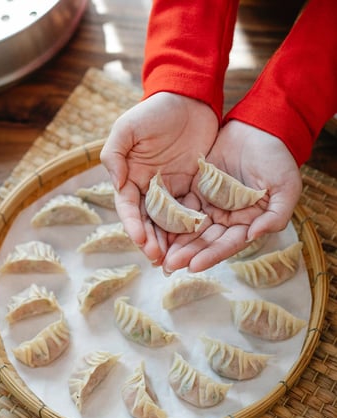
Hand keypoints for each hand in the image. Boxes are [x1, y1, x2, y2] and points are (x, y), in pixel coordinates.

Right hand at [100, 92, 218, 263]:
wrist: (189, 97)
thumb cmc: (154, 111)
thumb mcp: (126, 127)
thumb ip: (114, 154)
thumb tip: (117, 184)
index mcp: (130, 177)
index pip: (129, 207)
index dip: (133, 225)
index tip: (140, 240)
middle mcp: (149, 187)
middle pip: (148, 221)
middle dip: (152, 241)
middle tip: (159, 260)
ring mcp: (172, 188)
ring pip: (170, 221)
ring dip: (172, 241)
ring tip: (177, 259)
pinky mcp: (194, 186)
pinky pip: (193, 210)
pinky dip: (193, 227)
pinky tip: (199, 241)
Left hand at [162, 120, 302, 271]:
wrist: (259, 129)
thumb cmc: (278, 159)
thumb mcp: (286, 188)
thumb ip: (275, 216)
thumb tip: (254, 236)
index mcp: (248, 223)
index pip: (227, 244)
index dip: (211, 255)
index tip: (193, 266)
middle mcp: (227, 219)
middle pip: (204, 240)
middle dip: (186, 254)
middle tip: (168, 265)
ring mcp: (209, 205)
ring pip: (189, 227)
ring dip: (174, 241)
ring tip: (157, 253)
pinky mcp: (195, 190)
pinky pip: (179, 207)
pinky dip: (168, 218)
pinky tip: (153, 227)